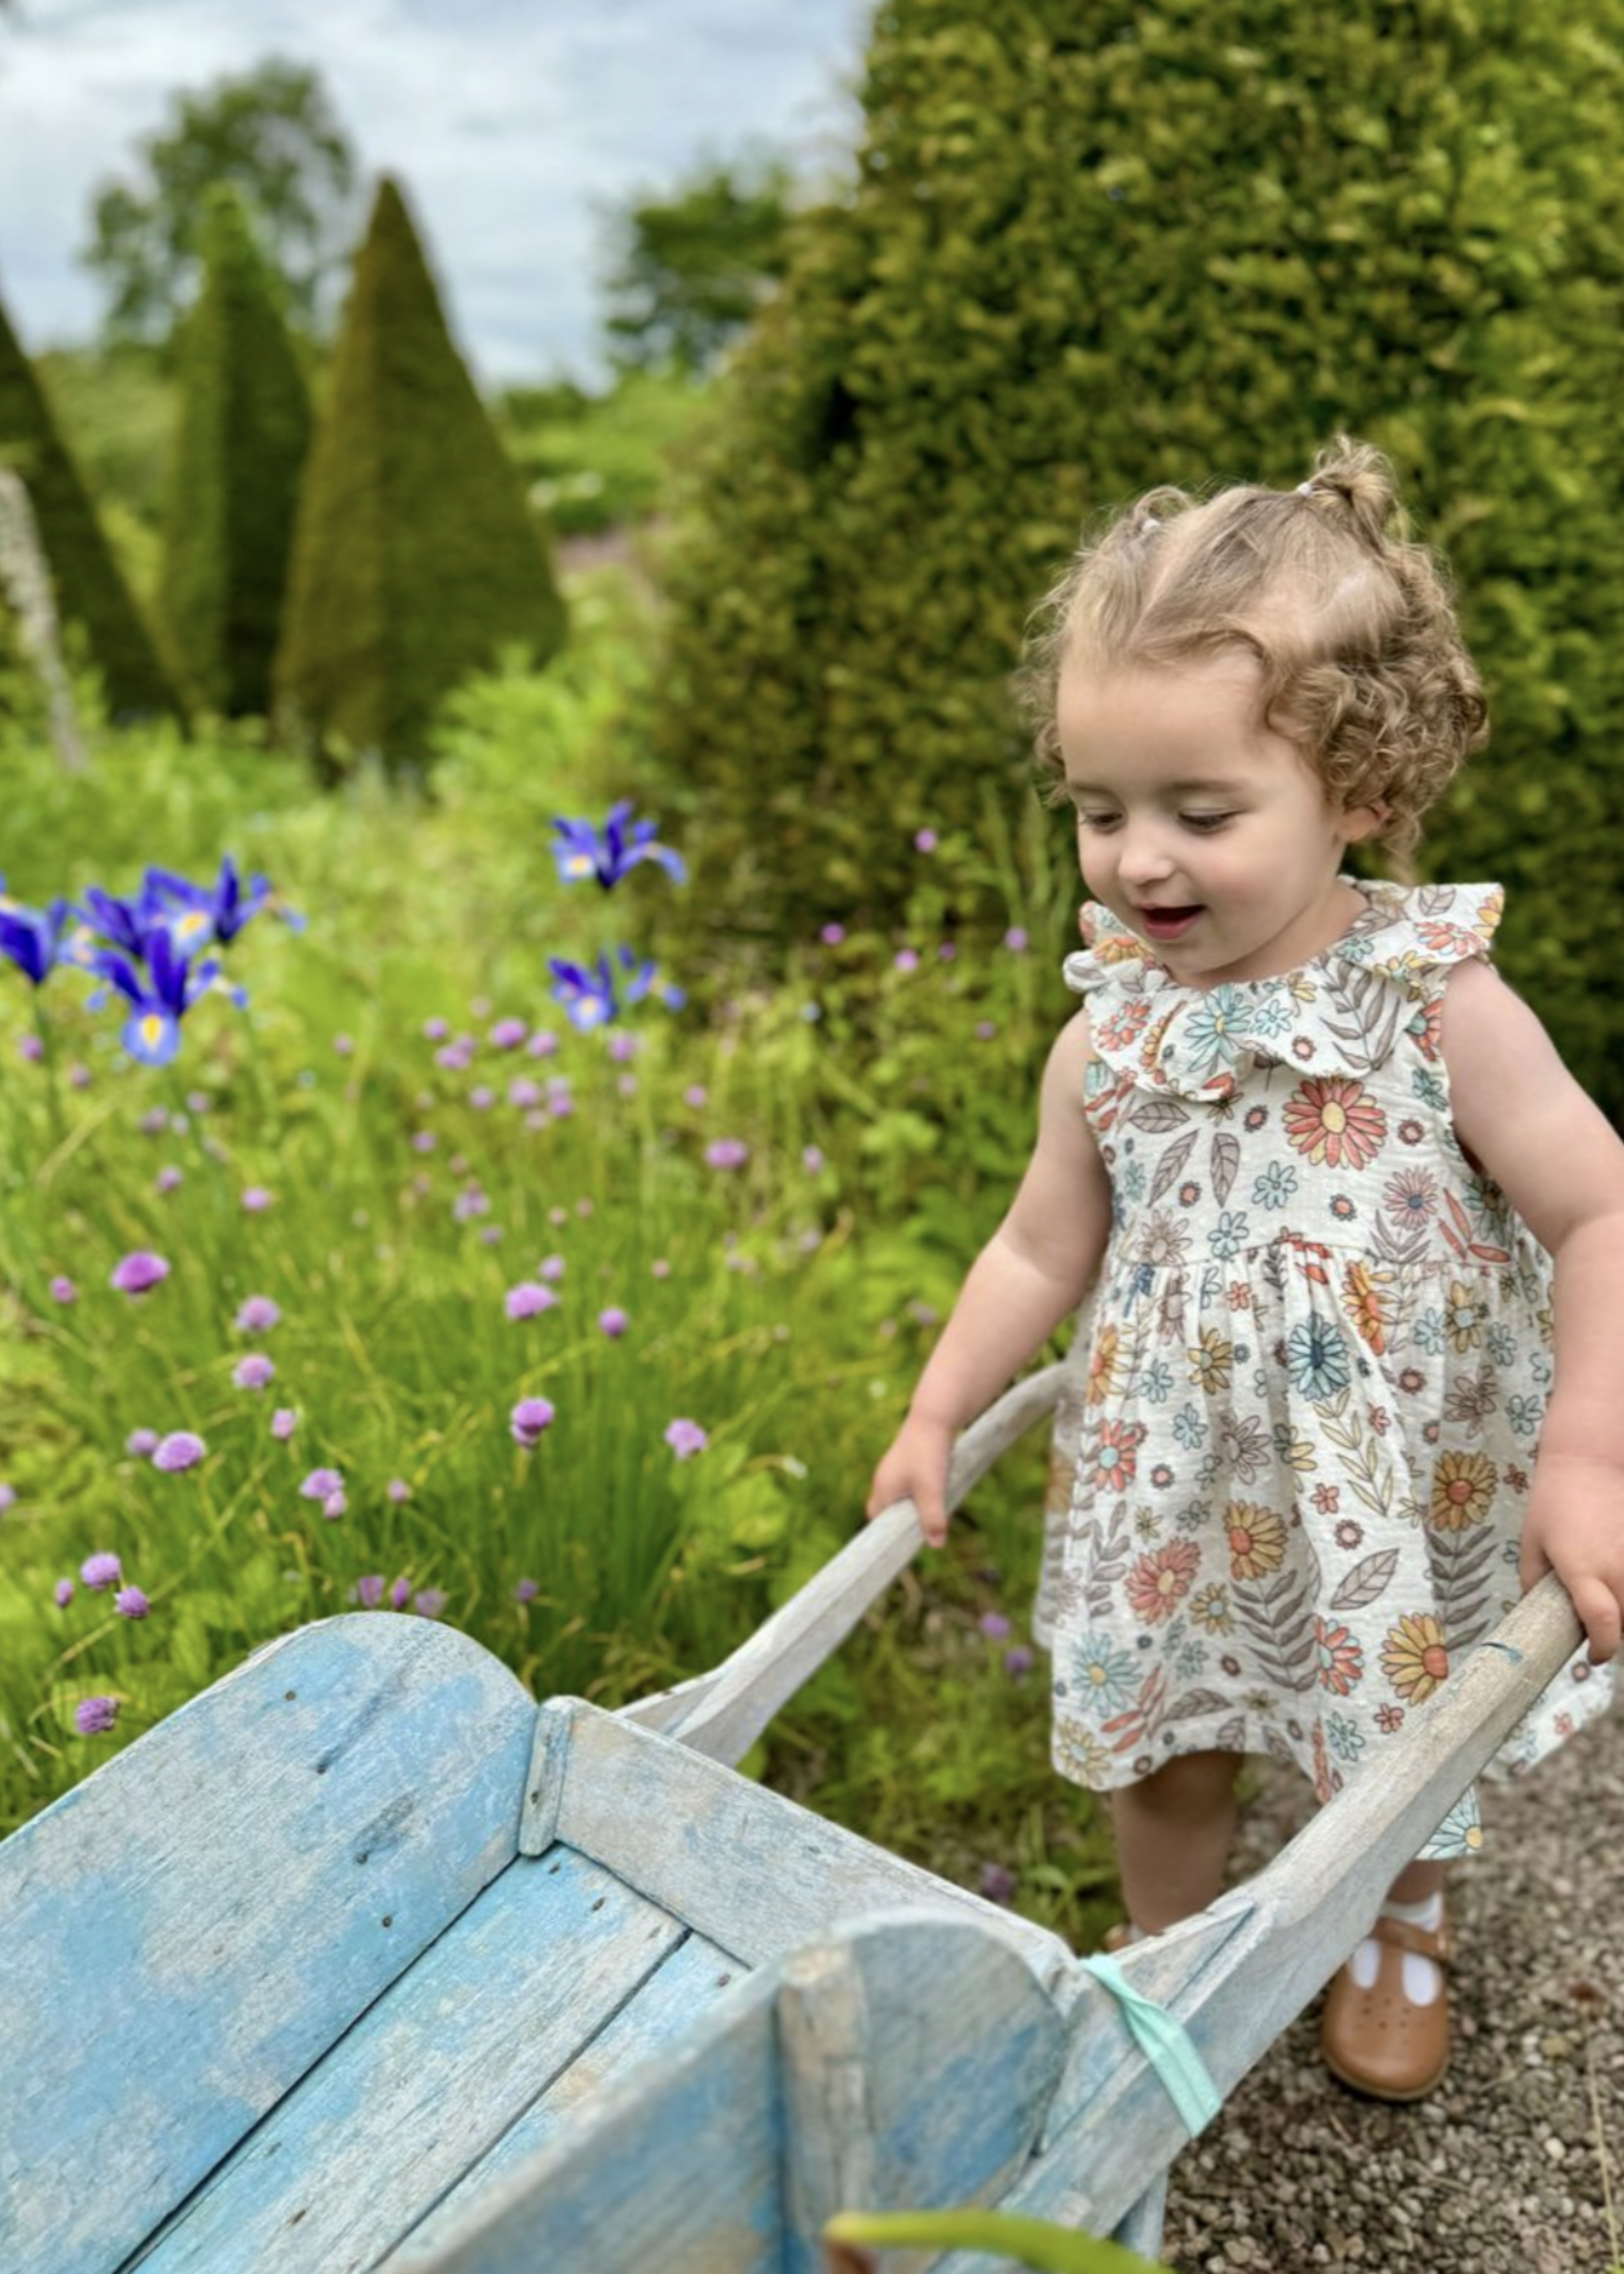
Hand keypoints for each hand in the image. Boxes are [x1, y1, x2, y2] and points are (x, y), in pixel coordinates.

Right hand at [866, 1415, 955, 1547]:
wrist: (935, 1416)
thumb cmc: (928, 1454)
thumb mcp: (932, 1490)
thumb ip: (933, 1519)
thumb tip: (936, 1546)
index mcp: (882, 1489)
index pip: (876, 1521)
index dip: (886, 1535)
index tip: (902, 1546)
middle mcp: (885, 1480)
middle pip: (888, 1511)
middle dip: (903, 1523)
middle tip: (923, 1533)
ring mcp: (896, 1470)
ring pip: (902, 1498)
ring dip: (915, 1508)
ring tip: (934, 1514)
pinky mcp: (909, 1461)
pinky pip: (911, 1486)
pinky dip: (922, 1494)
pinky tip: (939, 1492)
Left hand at [1518, 1452, 1623, 1663]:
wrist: (1590, 1462)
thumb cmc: (1553, 1503)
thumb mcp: (1531, 1544)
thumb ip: (1534, 1583)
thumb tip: (1538, 1613)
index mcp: (1582, 1569)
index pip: (1603, 1622)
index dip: (1603, 1648)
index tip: (1593, 1656)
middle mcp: (1617, 1567)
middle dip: (1614, 1631)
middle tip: (1597, 1623)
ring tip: (1608, 1596)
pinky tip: (1618, 1576)